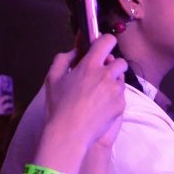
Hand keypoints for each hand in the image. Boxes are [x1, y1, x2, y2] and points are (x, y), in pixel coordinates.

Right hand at [44, 35, 126, 149]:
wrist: (70, 132)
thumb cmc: (59, 105)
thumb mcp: (52, 78)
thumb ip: (63, 59)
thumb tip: (75, 51)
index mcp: (90, 65)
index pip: (107, 41)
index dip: (106, 41)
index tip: (103, 46)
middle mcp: (106, 75)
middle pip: (120, 61)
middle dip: (113, 65)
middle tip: (102, 74)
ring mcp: (116, 91)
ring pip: (121, 80)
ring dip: (113, 82)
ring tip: (98, 93)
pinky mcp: (121, 105)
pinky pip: (121, 96)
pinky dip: (114, 98)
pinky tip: (101, 106)